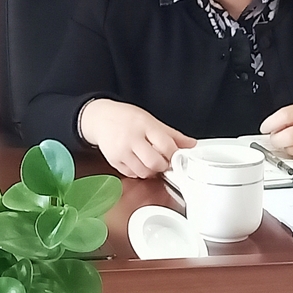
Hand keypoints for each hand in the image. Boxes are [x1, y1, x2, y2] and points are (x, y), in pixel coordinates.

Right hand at [80, 99, 196, 177]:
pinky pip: (132, 174)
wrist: (100, 118)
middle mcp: (131, 138)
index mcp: (144, 126)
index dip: (174, 155)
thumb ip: (172, 135)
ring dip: (151, 171)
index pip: (166, 146)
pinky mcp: (113, 161)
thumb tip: (191, 144)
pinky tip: (138, 162)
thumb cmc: (127, 118)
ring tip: (150, 161)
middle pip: (155, 163)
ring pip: (143, 172)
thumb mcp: (151, 121)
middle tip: (163, 160)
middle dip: (163, 165)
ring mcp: (121, 151)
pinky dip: (139, 172)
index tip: (175, 156)